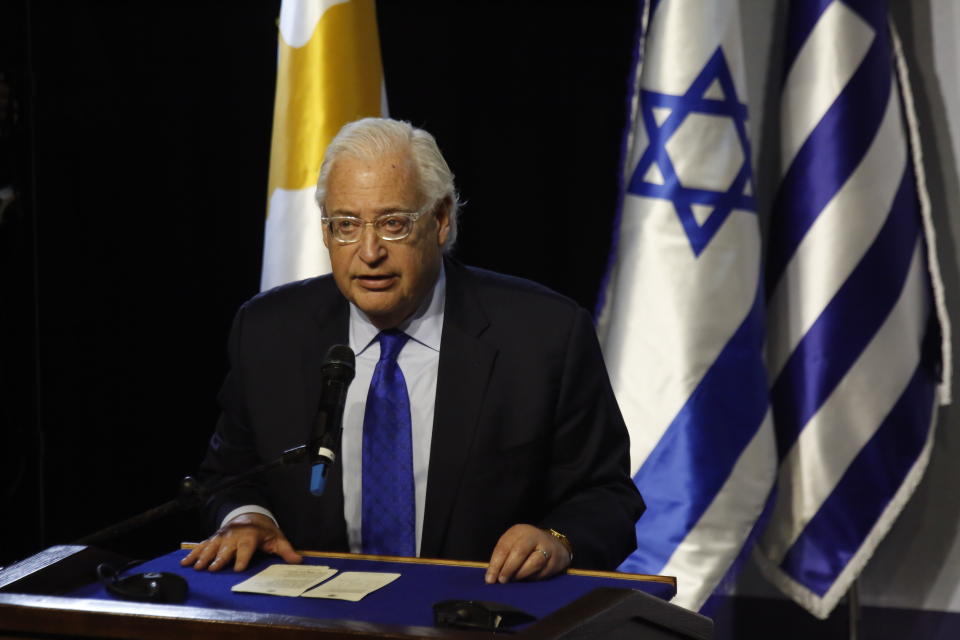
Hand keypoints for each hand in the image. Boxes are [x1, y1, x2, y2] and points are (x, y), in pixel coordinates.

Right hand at [180, 513, 302, 571]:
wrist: (249, 515)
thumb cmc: (264, 531)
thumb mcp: (277, 539)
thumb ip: (286, 550)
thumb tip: (299, 560)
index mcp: (250, 536)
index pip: (246, 548)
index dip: (242, 558)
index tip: (238, 568)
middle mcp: (234, 536)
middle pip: (226, 548)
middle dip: (219, 558)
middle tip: (212, 569)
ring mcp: (222, 537)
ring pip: (211, 546)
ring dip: (203, 557)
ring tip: (197, 567)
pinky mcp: (214, 538)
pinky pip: (202, 545)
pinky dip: (193, 553)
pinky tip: (185, 563)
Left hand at [485, 524, 571, 583]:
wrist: (553, 544)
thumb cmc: (526, 547)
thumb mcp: (513, 544)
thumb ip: (503, 557)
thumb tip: (492, 577)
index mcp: (519, 531)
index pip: (504, 547)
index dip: (495, 564)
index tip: (489, 579)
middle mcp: (534, 536)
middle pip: (519, 551)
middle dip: (508, 568)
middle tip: (501, 581)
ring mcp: (547, 548)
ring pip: (534, 563)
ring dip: (520, 574)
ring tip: (513, 580)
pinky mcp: (556, 560)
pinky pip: (543, 573)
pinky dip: (532, 578)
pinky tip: (526, 579)